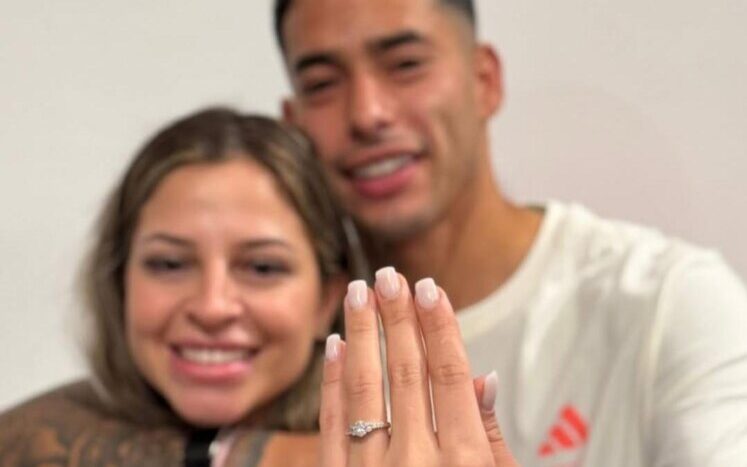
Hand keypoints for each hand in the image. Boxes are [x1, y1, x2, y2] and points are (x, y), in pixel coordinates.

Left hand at [319, 267, 518, 466]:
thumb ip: (492, 439)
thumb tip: (484, 379)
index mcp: (463, 461)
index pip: (449, 376)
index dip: (439, 327)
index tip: (429, 290)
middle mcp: (415, 461)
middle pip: (405, 371)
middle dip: (397, 317)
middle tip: (389, 276)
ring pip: (364, 387)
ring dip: (361, 334)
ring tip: (359, 293)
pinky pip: (331, 423)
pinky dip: (333, 380)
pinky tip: (336, 344)